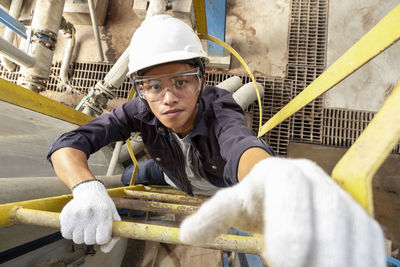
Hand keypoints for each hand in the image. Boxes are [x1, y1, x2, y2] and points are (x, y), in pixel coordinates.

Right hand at [60, 180, 120, 252]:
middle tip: (93, 226)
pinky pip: (66, 235)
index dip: (103, 238)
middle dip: (92, 236)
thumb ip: (114, 236)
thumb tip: (104, 250)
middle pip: (89, 241)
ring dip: (81, 235)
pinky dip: (71, 232)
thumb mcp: (114, 218)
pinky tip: (76, 223)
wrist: (90, 191)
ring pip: (77, 240)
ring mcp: (76, 213)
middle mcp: (89, 212)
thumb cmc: (104, 207)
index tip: (102, 231)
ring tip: (85, 224)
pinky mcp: (65, 215)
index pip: (102, 240)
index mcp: (104, 213)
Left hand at [179, 158, 385, 266]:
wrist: (280, 192)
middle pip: (330, 209)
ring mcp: (337, 195)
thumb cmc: (253, 200)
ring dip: (346, 259)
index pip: (288, 187)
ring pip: (355, 225)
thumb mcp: (231, 204)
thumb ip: (211, 217)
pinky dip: (364, 259)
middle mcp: (312, 178)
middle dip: (324, 250)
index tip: (287, 260)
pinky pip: (369, 236)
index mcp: (279, 173)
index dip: (292, 221)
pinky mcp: (355, 213)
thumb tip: (186, 234)